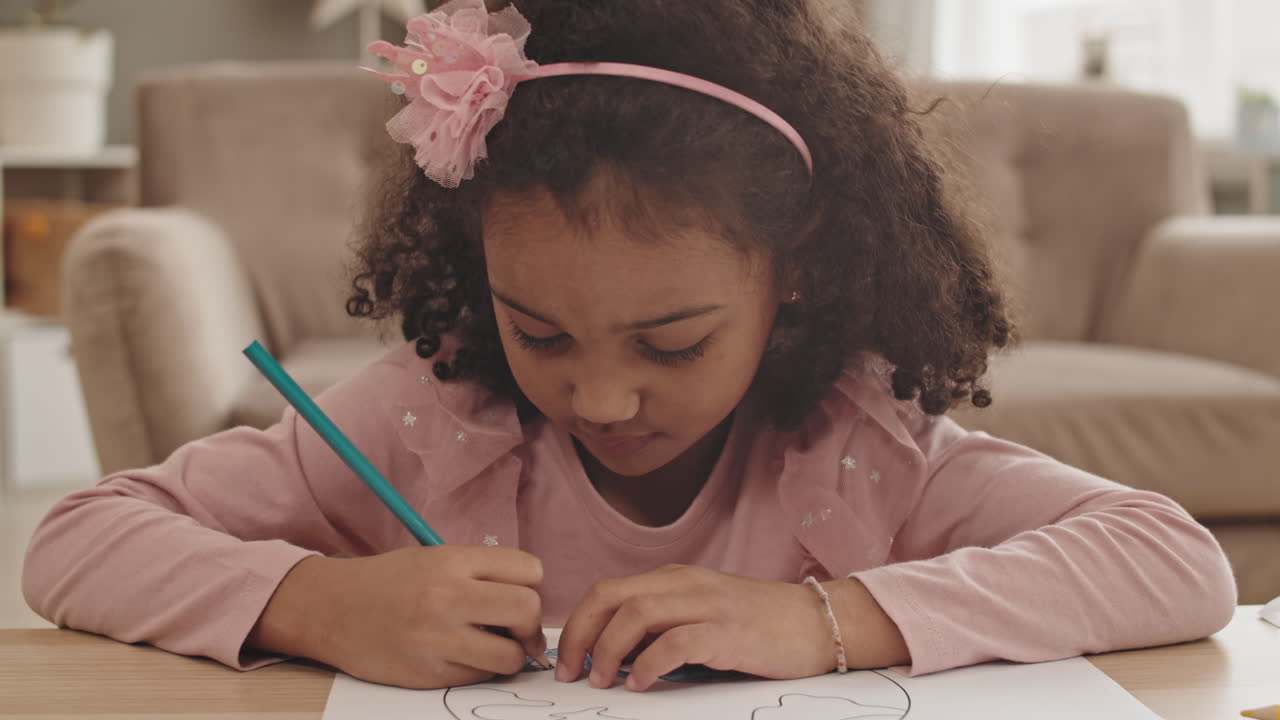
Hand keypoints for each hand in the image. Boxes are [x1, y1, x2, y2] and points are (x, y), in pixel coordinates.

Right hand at [247, 546, 545, 688]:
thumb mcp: (435, 558)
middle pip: (527, 609)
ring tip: (493, 648)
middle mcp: (449, 596)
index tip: (519, 593)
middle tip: (518, 629)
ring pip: (511, 656)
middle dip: (530, 623)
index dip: (531, 584)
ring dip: (511, 655)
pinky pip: (480, 677)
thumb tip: (530, 601)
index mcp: (454, 561)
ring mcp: (439, 638)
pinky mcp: (429, 673)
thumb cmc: (389, 582)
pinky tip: (462, 657)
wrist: (332, 609)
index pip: (529, 569)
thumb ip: (481, 573)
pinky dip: (481, 671)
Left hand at [554, 565, 837, 690]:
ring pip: (637, 614)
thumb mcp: (703, 615)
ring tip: (602, 680)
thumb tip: (614, 656)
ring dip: (609, 649)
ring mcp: (707, 605)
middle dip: (582, 634)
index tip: (568, 660)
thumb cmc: (760, 625)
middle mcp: (686, 584)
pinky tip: (641, 683)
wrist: (819, 621)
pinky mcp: (728, 631)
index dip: (579, 625)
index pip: (608, 591)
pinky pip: (676, 642)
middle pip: (612, 597)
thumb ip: (663, 626)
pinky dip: (650, 664)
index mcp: (675, 580)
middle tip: (571, 673)